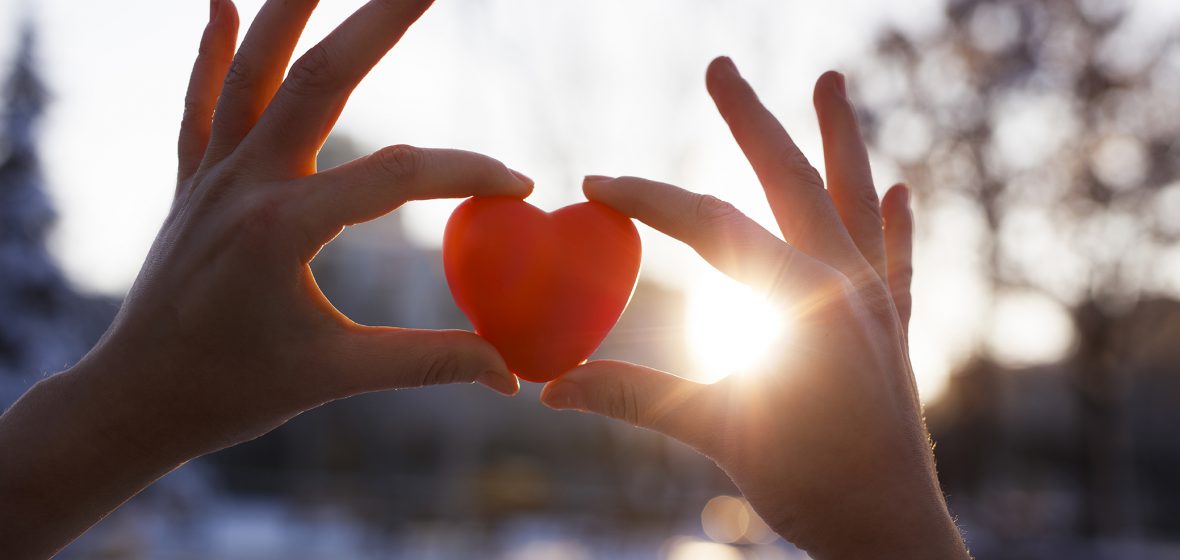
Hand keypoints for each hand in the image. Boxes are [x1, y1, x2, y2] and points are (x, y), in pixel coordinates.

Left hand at [0, 0, 525, 555]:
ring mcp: (213, 176)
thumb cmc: (236, 393)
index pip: (395, 176)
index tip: (519, 187)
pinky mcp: (193, 182)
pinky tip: (222, 2)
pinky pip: (201, 102)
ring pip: (254, 70)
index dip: (465, 174)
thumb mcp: (337, 375)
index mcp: (285, 228)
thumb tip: (511, 374)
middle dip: (378, 22)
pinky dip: (213, 50)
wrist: (135, 400)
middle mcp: (245, 183)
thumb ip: (429, 363)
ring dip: (292, 9)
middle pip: (321, 79)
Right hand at [541, 58, 967, 558]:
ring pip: (853, 199)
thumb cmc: (810, 486)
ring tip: (832, 79)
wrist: (893, 533)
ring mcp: (875, 301)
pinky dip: (894, 222)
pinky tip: (899, 187)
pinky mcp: (893, 328)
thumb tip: (552, 390)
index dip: (648, 200)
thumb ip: (636, 397)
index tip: (596, 184)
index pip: (711, 226)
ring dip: (840, 138)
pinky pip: (895, 259)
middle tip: (720, 67)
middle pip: (790, 181)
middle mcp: (845, 283)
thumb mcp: (717, 432)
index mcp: (800, 299)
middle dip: (752, 121)